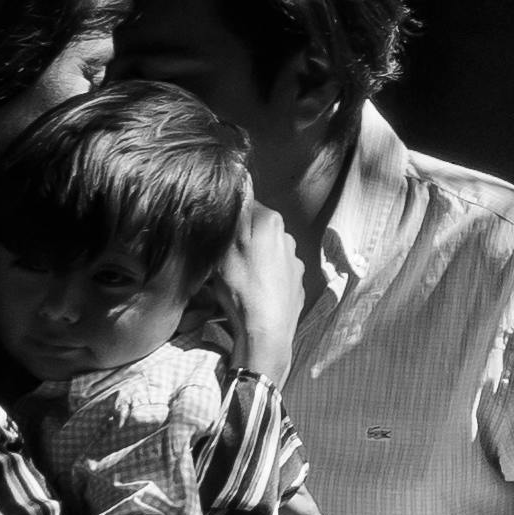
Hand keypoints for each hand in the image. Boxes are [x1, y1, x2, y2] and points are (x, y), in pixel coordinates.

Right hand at [219, 203, 304, 395]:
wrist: (266, 332)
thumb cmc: (241, 288)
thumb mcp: (225, 248)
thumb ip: (233, 214)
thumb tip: (239, 181)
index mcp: (271, 222)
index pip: (245, 205)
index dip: (227, 221)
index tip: (217, 237)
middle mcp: (288, 238)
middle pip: (257, 230)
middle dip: (241, 241)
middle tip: (223, 262)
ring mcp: (295, 263)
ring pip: (266, 253)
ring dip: (253, 261)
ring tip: (237, 282)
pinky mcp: (296, 285)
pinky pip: (275, 274)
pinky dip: (264, 279)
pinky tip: (252, 294)